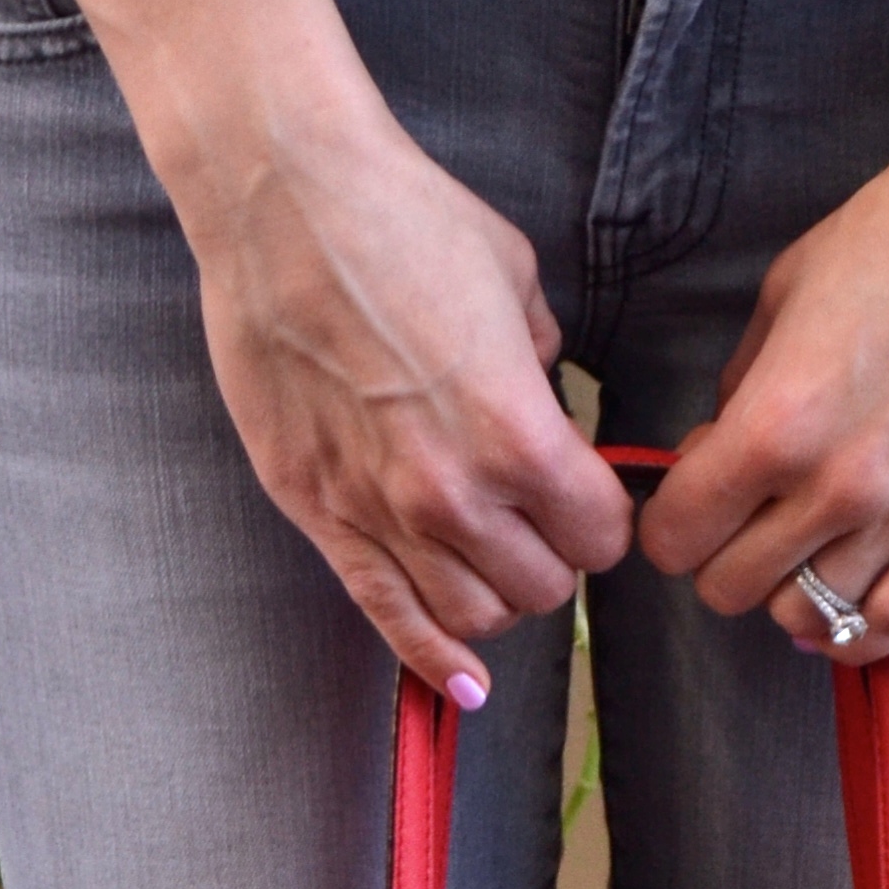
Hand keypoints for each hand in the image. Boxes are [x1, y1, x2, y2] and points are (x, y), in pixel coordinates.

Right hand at [164, 80, 633, 703]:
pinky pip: (385, 615)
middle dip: (555, 557)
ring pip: (472, 617)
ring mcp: (378, 512)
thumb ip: (542, 364)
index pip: (601, 537)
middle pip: (542, 588)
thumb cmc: (403, 221)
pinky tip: (462, 686)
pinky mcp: (317, 513)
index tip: (591, 495)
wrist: (282, 202)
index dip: (606, 517)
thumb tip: (546, 392)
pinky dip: (430, 660)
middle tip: (542, 522)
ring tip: (496, 561)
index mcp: (518, 438)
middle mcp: (452, 495)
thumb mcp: (517, 284)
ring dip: (498, 599)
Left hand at [636, 1, 888, 660]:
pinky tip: (842, 598)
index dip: (670, 521)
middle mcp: (837, 488)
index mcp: (775, 425)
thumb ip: (741, 389)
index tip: (690, 496)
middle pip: (729, 588)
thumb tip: (720, 449)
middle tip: (743, 513)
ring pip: (803, 616)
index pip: (675, 538)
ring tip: (801, 541)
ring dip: (786, 586)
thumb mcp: (784, 296)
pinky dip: (854, 629)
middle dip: (719, 554)